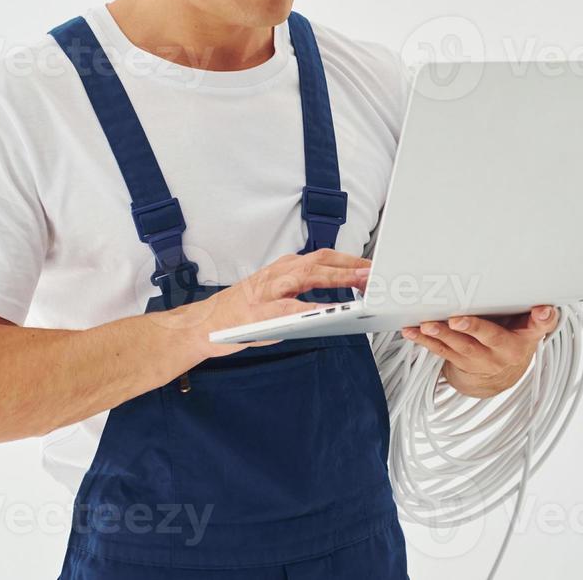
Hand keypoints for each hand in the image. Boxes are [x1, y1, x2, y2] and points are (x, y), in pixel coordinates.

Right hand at [174, 249, 370, 358]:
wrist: (205, 325)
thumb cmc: (243, 313)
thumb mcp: (274, 294)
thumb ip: (302, 291)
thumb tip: (341, 294)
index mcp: (284, 268)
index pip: (323, 258)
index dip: (351, 261)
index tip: (374, 267)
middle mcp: (277, 273)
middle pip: (320, 261)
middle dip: (351, 266)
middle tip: (377, 273)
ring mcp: (268, 290)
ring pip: (307, 275)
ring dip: (338, 277)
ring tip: (362, 284)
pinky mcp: (260, 312)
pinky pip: (290, 307)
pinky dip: (311, 307)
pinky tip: (331, 311)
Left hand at [401, 305, 558, 398]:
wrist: (499, 375)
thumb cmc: (513, 339)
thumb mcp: (529, 328)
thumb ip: (536, 316)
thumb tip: (543, 303)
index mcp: (524, 338)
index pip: (538, 327)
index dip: (541, 319)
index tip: (542, 310)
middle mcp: (503, 351)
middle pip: (490, 337)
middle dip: (473, 328)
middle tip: (457, 320)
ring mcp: (479, 360)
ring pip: (460, 347)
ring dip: (441, 335)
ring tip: (427, 325)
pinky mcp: (459, 362)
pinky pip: (440, 351)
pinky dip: (424, 340)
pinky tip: (412, 331)